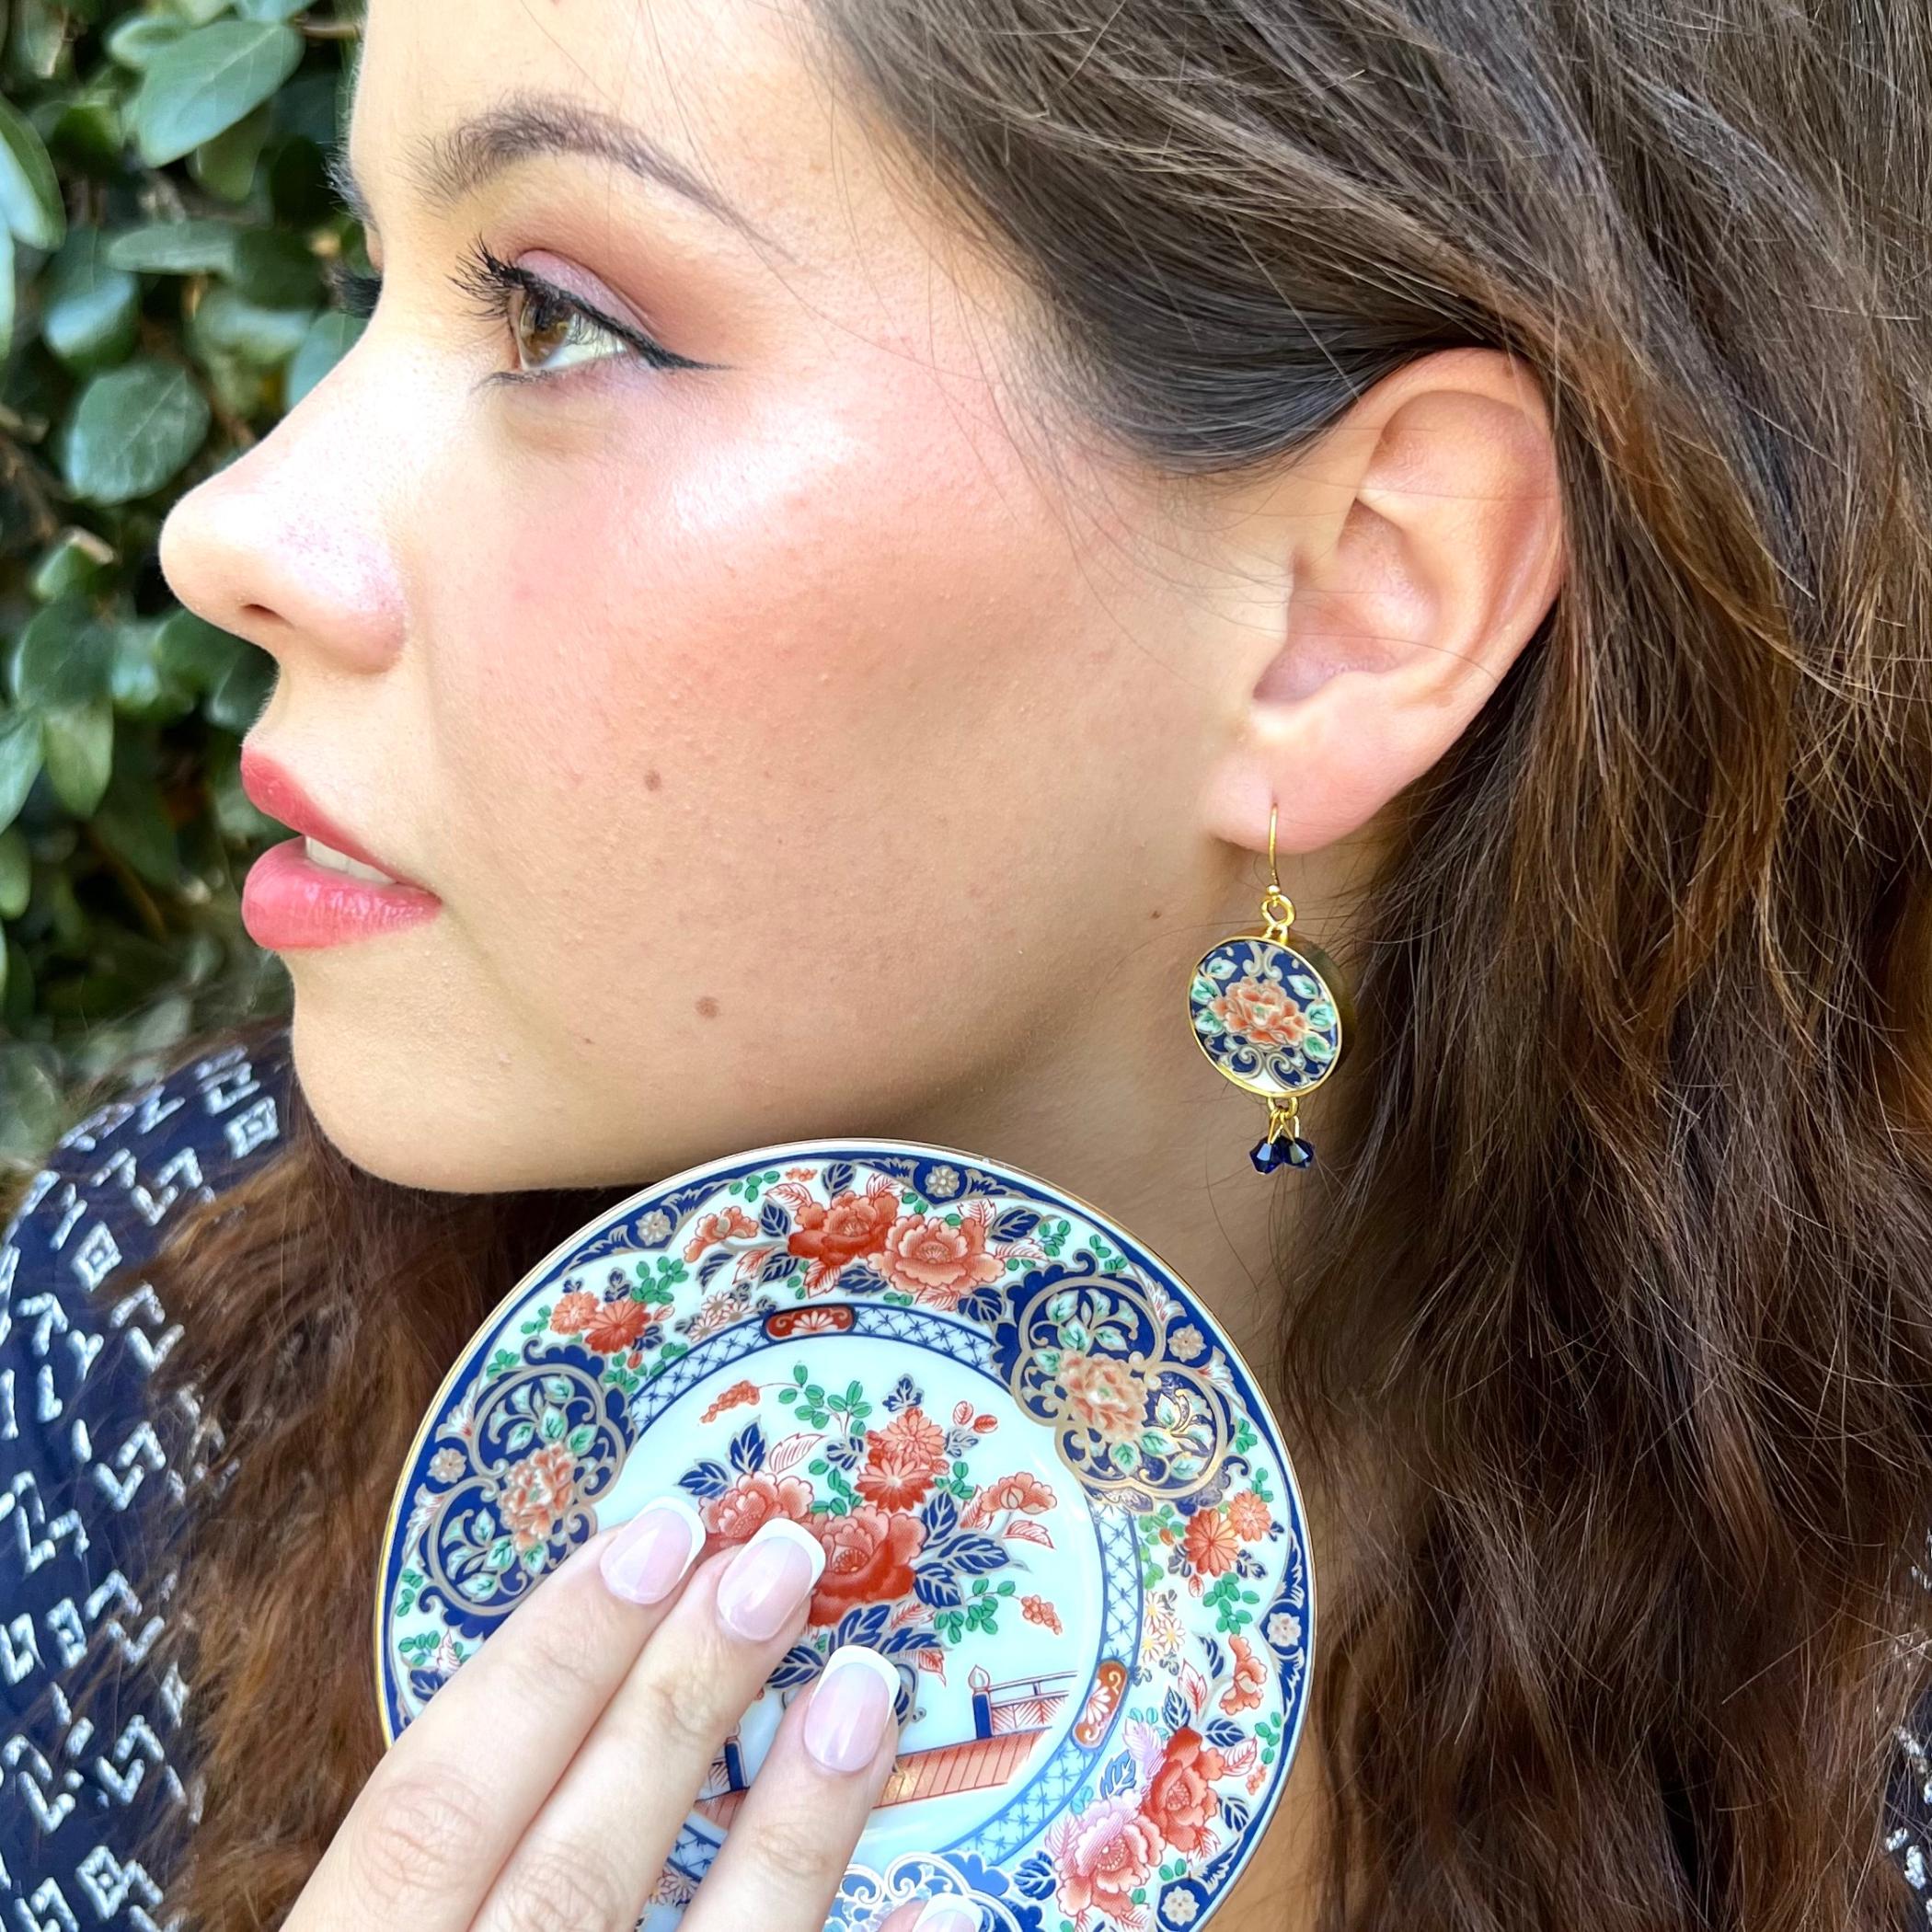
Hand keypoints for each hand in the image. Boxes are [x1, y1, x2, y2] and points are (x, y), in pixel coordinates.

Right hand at [292, 1498, 943, 1931]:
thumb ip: (425, 1866)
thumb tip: (574, 1672)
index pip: (428, 1810)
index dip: (544, 1659)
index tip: (655, 1532)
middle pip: (571, 1870)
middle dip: (678, 1702)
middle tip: (779, 1558)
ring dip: (793, 1828)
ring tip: (866, 1685)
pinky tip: (951, 1899)